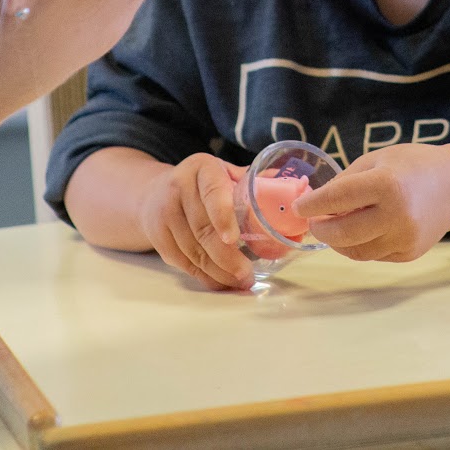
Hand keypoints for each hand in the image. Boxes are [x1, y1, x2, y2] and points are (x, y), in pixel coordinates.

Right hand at [137, 154, 253, 290]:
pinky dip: (204, 276)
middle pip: (203, 229)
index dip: (223, 215)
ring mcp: (164, 213)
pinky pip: (183, 262)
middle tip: (247, 273)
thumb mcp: (223, 173)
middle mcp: (178, 187)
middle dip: (227, 257)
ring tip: (240, 281)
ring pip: (193, 251)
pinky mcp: (157, 237)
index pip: (212, 191)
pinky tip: (220, 281)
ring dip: (218, 272)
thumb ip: (252, 181)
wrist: (154, 193)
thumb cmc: (202, 185)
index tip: (234, 239)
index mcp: (201, 168)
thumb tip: (295, 187)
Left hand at [291, 144, 449, 262]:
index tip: (298, 207)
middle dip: (320, 229)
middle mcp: (396, 215)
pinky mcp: (409, 253)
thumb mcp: (377, 159)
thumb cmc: (412, 165)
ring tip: (333, 227)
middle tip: (313, 222)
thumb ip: (346, 181)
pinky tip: (359, 231)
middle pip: (343, 233)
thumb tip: (315, 203)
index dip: (312, 205)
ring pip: (355, 251)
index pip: (337, 199)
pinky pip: (373, 255)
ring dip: (337, 241)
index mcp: (386, 184)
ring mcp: (404, 238)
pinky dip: (359, 245)